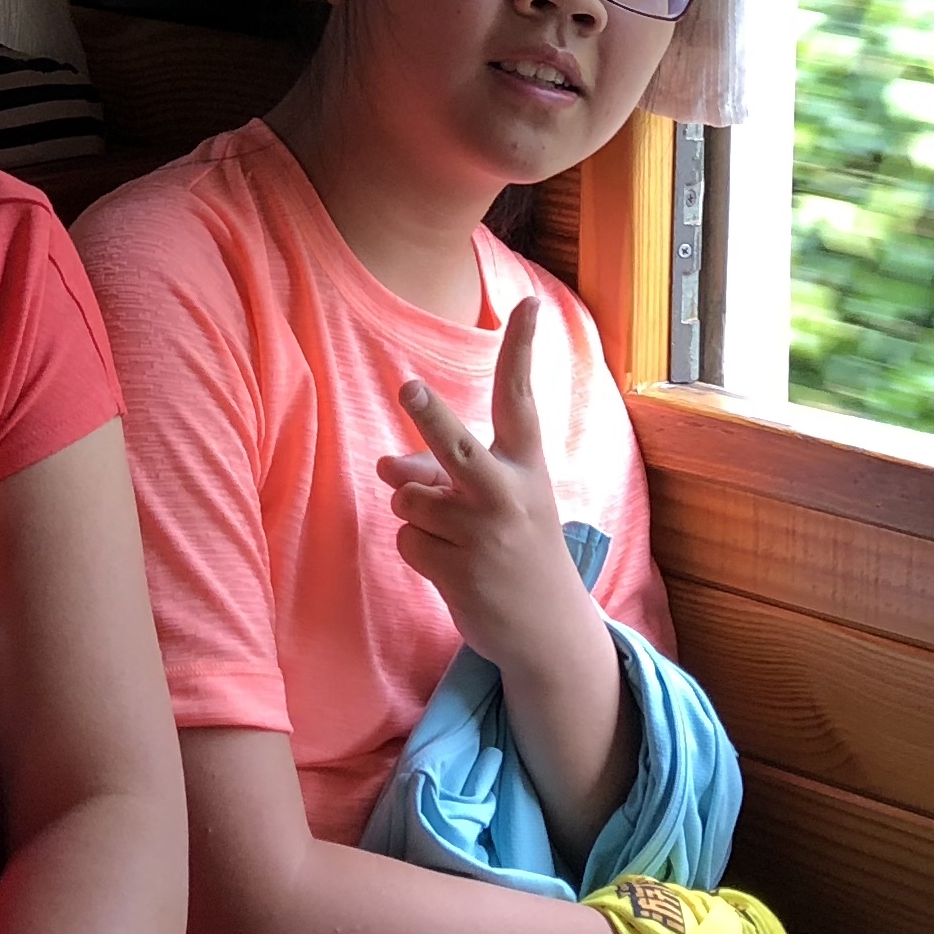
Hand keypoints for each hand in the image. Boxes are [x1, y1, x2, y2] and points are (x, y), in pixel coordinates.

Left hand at [379, 307, 592, 676]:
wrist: (547, 628)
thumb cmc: (517, 545)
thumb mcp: (498, 502)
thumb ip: (442, 472)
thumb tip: (386, 467)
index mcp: (527, 467)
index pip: (522, 399)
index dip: (523, 350)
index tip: (529, 305)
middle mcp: (508, 496)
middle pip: (457, 448)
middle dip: (430, 417)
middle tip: (409, 386)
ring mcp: (482, 536)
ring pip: (411, 499)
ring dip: (417, 513)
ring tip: (455, 536)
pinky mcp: (458, 572)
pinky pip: (406, 540)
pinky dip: (418, 549)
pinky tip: (451, 565)